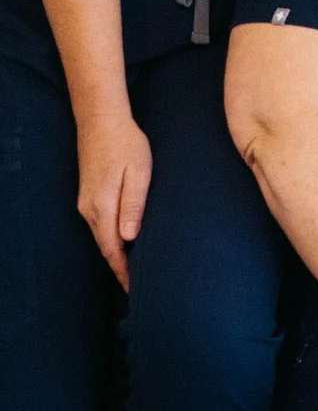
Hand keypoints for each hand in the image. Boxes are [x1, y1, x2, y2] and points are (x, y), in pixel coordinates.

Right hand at [76, 106, 151, 291]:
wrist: (101, 121)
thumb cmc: (126, 145)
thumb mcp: (137, 173)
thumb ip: (133, 205)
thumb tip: (129, 238)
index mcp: (102, 207)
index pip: (112, 250)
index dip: (123, 271)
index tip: (134, 290)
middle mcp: (89, 210)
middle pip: (105, 248)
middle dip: (120, 268)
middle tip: (138, 287)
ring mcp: (86, 202)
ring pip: (101, 237)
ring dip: (116, 255)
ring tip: (133, 271)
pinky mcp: (89, 195)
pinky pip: (100, 225)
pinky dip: (111, 240)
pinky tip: (124, 243)